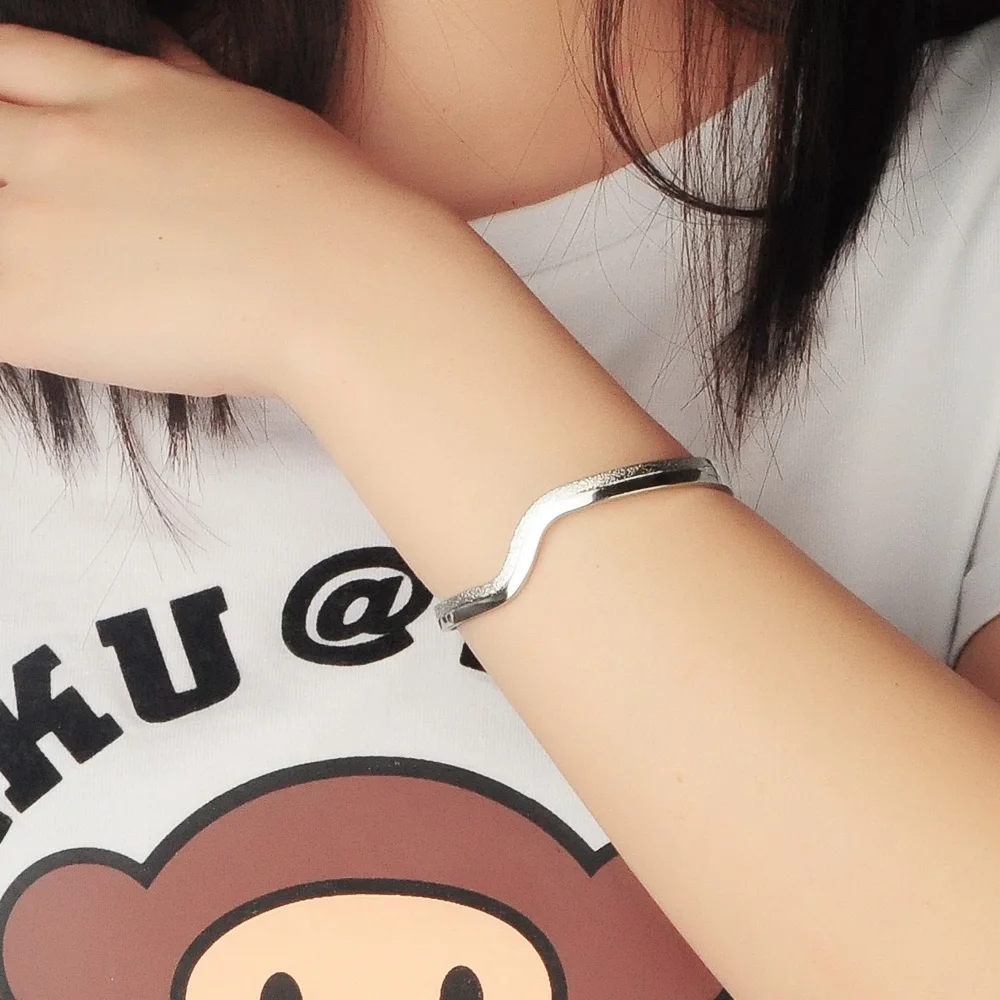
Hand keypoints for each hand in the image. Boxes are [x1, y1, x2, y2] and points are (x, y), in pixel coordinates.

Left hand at [0, 23, 437, 399]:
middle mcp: (64, 147)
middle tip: (37, 218)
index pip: (4, 61)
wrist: (342, 286)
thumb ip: (184, 87)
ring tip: (49, 283)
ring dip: (7, 252)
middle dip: (3, 173)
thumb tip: (166, 57)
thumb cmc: (328, 211)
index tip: (14, 140)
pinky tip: (49, 334)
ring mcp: (37, 225)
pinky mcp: (34, 312)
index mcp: (118, 91)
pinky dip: (10, 324)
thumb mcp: (250, 116)